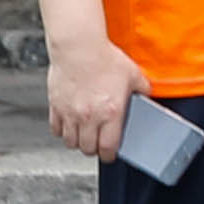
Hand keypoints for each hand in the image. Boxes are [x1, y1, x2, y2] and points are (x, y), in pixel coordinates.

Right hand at [42, 33, 139, 163]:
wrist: (79, 48)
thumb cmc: (105, 59)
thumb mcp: (134, 74)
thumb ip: (142, 89)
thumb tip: (147, 94)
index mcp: (111, 113)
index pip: (108, 147)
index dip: (109, 155)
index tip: (110, 154)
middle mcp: (89, 117)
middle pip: (88, 148)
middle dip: (94, 149)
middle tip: (98, 144)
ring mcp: (70, 113)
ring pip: (70, 142)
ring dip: (78, 142)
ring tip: (84, 136)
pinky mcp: (55, 106)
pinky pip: (56, 129)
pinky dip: (62, 131)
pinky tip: (69, 125)